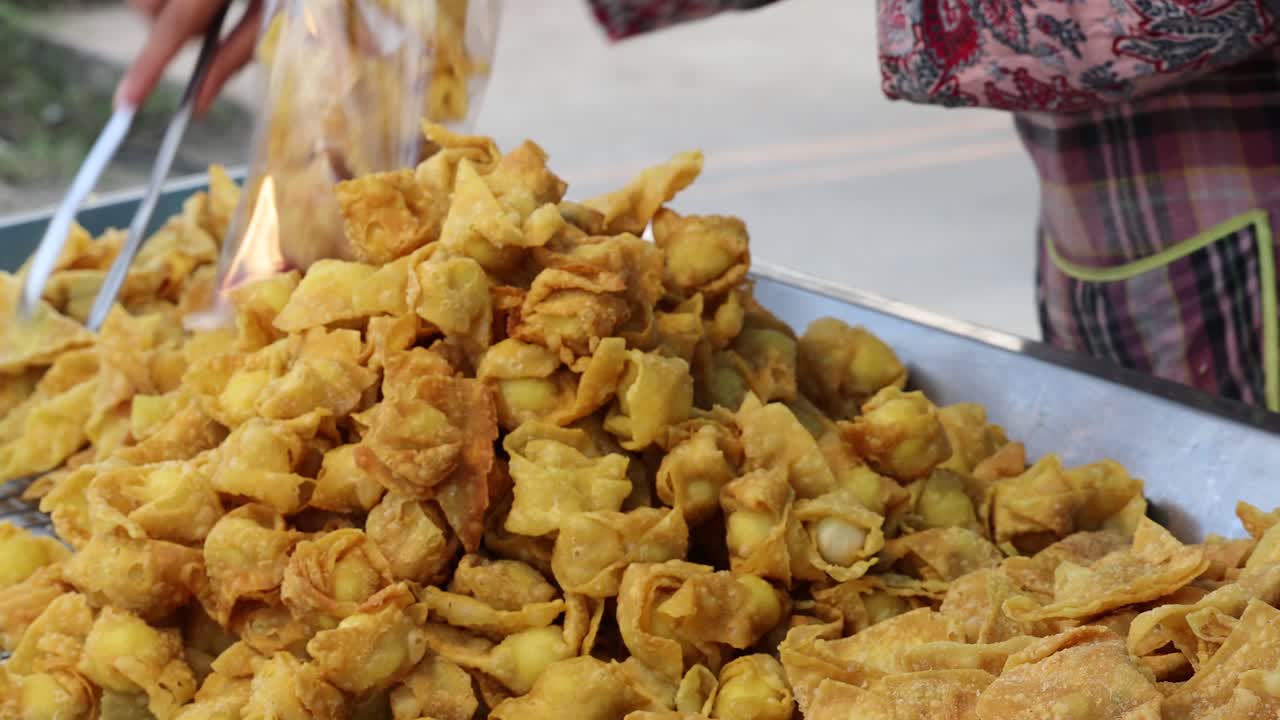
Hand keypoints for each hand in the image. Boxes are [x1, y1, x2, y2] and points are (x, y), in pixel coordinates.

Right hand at [116, 0, 264, 113]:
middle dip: (169, 28)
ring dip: (169, 8)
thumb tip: (200, 100)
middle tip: (209, 26)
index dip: (148, 68)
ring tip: (214, 2)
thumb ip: (237, 55)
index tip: (126, 102)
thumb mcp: (278, 15)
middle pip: (146, 8)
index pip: (173, 27)